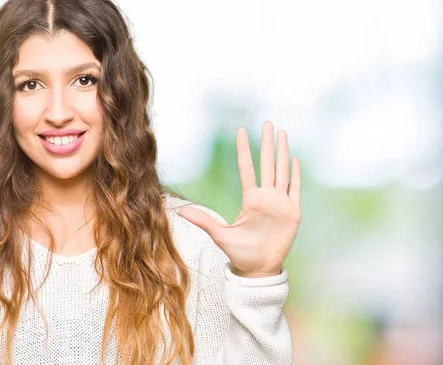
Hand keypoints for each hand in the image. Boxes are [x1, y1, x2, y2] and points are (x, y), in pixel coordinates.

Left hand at [178, 121, 301, 277]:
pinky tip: (295, 159)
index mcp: (250, 199)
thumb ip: (203, 220)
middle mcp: (265, 197)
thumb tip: (180, 211)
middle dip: (268, 143)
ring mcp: (280, 203)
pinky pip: (295, 189)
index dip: (244, 149)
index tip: (241, 131)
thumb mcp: (220, 234)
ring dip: (283, 152)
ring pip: (282, 171)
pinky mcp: (292, 212)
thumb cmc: (240, 252)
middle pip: (267, 163)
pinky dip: (296, 175)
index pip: (247, 168)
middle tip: (268, 123)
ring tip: (283, 133)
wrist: (258, 268)